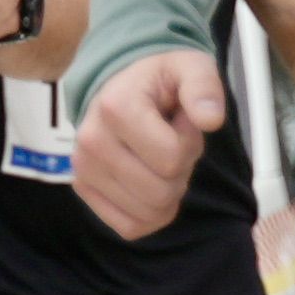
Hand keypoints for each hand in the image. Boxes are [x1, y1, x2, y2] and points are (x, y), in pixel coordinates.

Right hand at [69, 48, 229, 240]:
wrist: (122, 86)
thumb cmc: (161, 81)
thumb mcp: (191, 67)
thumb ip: (204, 87)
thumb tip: (211, 120)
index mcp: (115, 107)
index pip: (171, 158)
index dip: (190, 144)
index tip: (182, 122)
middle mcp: (91, 141)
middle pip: (160, 191)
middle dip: (180, 171)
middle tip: (172, 144)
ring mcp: (83, 169)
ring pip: (149, 213)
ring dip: (168, 192)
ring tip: (159, 159)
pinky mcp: (84, 190)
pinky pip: (131, 227)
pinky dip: (151, 214)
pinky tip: (150, 184)